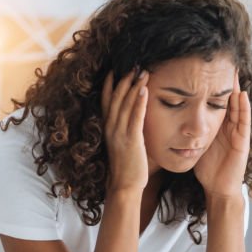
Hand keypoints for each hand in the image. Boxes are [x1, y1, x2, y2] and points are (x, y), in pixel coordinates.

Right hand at [101, 67, 149, 193]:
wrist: (123, 187)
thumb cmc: (126, 170)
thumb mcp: (123, 147)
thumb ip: (127, 133)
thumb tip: (135, 123)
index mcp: (108, 129)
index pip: (106, 102)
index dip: (110, 85)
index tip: (115, 70)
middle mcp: (111, 129)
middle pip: (116, 98)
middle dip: (125, 80)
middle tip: (134, 64)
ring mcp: (120, 134)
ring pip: (126, 104)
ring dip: (134, 86)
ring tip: (143, 71)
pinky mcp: (131, 140)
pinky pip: (135, 117)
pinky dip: (139, 102)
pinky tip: (144, 90)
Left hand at [193, 68, 250, 200]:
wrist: (218, 188)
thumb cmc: (206, 169)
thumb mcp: (194, 144)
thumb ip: (185, 131)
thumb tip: (164, 119)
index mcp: (216, 125)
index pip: (214, 100)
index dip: (210, 85)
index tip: (204, 68)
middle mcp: (228, 125)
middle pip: (227, 98)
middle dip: (225, 81)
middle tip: (222, 61)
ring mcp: (237, 132)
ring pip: (237, 105)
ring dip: (235, 88)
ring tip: (233, 70)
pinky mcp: (243, 141)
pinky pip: (244, 121)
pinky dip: (243, 107)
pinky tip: (241, 94)